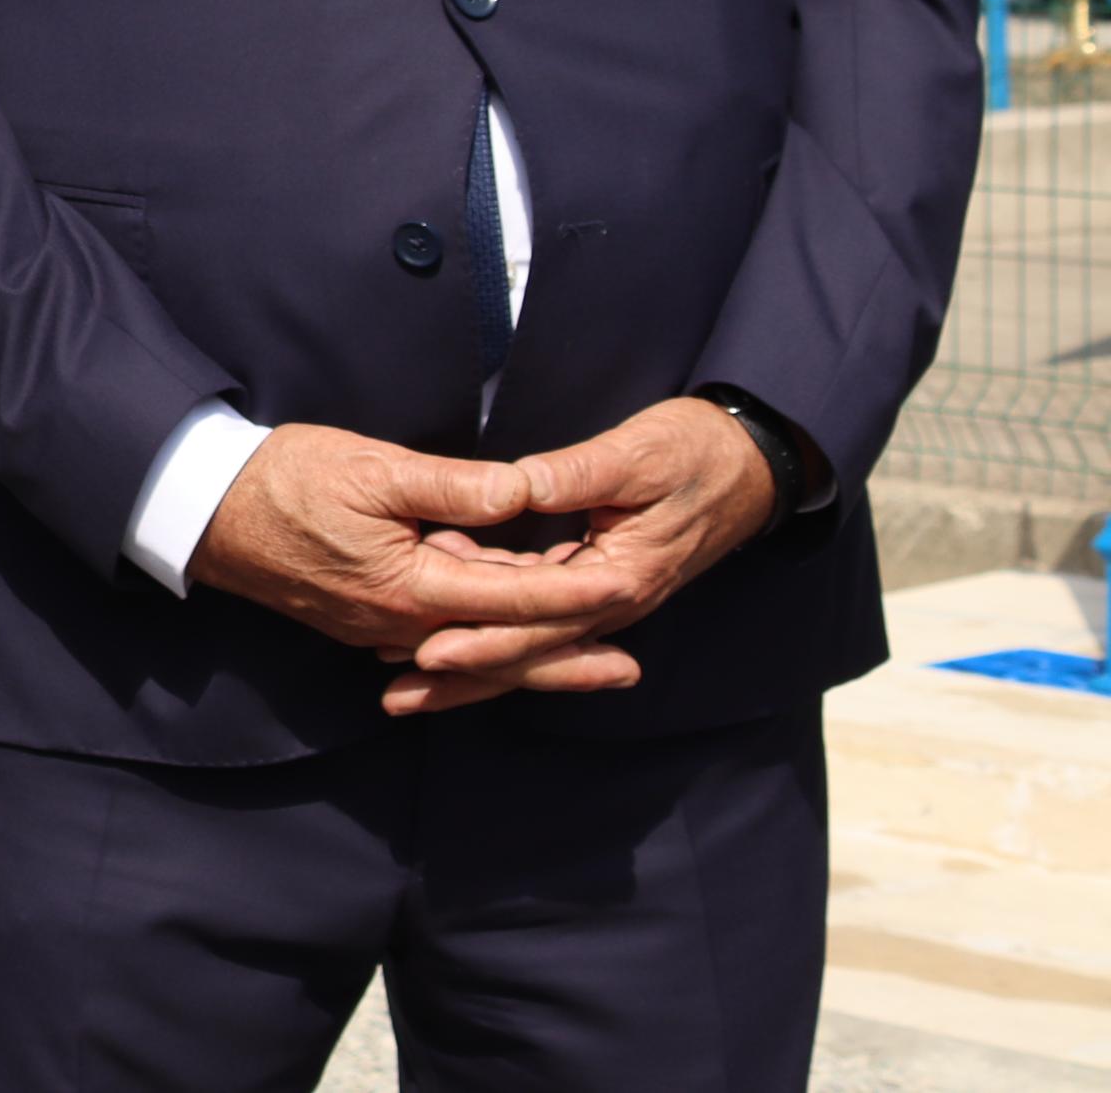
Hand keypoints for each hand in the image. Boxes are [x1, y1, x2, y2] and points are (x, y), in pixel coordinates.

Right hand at [186, 422, 645, 713]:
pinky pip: (442, 640)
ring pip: (474, 649)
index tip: (627, 586)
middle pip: (502, 648)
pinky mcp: (366, 620)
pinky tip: (507, 636)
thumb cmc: (283, 480)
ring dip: (533, 653)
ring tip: (589, 658)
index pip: (513, 596)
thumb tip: (522, 492)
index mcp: (410, 587)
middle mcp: (402, 624)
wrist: (205, 512)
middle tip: (631, 670)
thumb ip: (452, 485)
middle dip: (569, 658)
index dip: (576, 593)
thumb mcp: (370, 467)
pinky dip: (486, 641)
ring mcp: (381, 630)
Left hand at [384, 397, 787, 712]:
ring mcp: (604, 599)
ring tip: (409, 686)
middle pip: (529, 651)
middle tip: (399, 695)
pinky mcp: (594, 584)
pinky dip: (495, 635)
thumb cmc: (693, 452)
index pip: (542, 622)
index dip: (485, 638)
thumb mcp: (637, 455)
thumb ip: (579, 473)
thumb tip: (523, 485)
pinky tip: (449, 639)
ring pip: (530, 645)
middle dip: (465, 675)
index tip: (427, 650)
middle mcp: (613, 602)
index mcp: (622, 578)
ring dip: (473, 666)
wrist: (748, 462)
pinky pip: (539, 622)